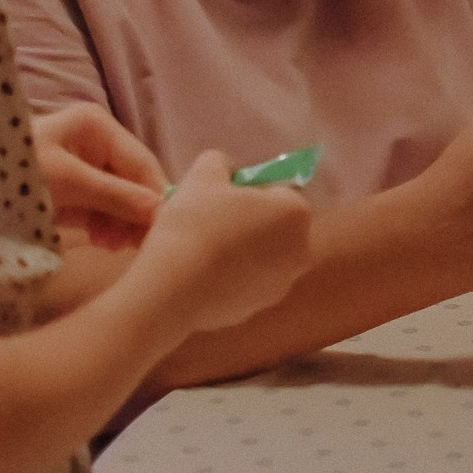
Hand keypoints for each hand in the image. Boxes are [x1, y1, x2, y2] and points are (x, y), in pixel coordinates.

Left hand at [32, 104, 166, 248]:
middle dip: (137, 211)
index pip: (142, 161)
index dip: (157, 193)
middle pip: (133, 179)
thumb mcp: (69, 183)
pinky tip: (102, 242)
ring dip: (122, 222)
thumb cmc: (17, 173)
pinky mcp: (72, 189)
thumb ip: (116, 196)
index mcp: (96, 126)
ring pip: (119, 196)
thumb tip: (161, 211)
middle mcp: (94, 141)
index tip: (167, 227)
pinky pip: (101, 207)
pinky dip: (105, 225)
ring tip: (115, 247)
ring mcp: (83, 164)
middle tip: (139, 245)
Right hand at [135, 151, 313, 333]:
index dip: (248, 189)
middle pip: (274, 224)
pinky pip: (246, 282)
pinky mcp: (258, 309)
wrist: (171, 290)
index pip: (278, 189)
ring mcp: (281, 284)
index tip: (219, 196)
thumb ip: (221, 162)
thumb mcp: (203, 173)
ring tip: (202, 247)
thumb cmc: (194, 223)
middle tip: (209, 219)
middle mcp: (301, 250)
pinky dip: (231, 276)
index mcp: (297, 213)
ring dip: (240, 248)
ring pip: (261, 255)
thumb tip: (226, 169)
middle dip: (248, 219)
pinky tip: (201, 273)